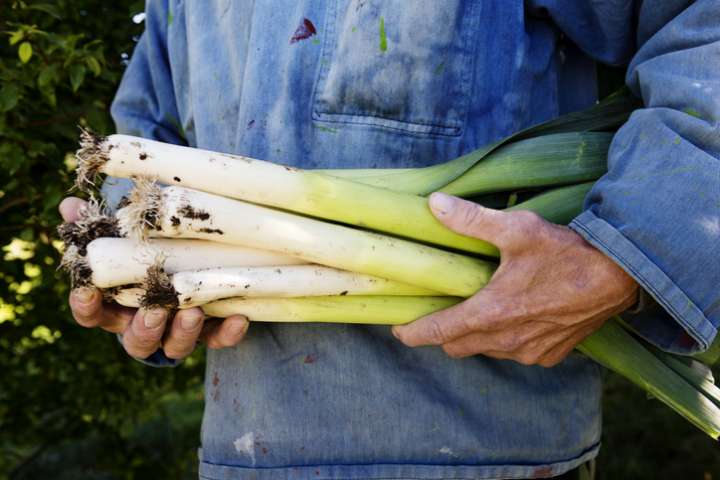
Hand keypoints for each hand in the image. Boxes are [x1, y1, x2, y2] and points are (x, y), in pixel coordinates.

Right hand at [60, 197, 248, 359]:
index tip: (87, 291)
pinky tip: (240, 318)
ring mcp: (177, 332)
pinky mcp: (209, 333)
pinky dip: (228, 333)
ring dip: (183, 332)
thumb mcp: (122, 241)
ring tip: (193, 312)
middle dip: (144, 328)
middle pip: (137, 340)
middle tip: (153, 312)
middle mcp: (145, 326)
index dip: (86, 306)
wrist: (187, 275)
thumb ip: (97, 227)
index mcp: (117, 307)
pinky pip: (218, 339)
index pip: (92, 314)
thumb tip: (70, 206)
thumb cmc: (145, 256)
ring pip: (175, 346)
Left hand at [392, 192, 638, 366]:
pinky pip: (514, 352)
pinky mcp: (549, 355)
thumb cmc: (566, 251)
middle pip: (457, 346)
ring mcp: (529, 351)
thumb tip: (434, 204)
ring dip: (475, 335)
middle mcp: (507, 339)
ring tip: (479, 308)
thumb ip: (472, 220)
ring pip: (485, 350)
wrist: (620, 275)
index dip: (414, 333)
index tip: (399, 330)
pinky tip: (514, 315)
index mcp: (491, 313)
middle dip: (443, 333)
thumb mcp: (517, 229)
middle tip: (440, 310)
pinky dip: (505, 339)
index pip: (438, 333)